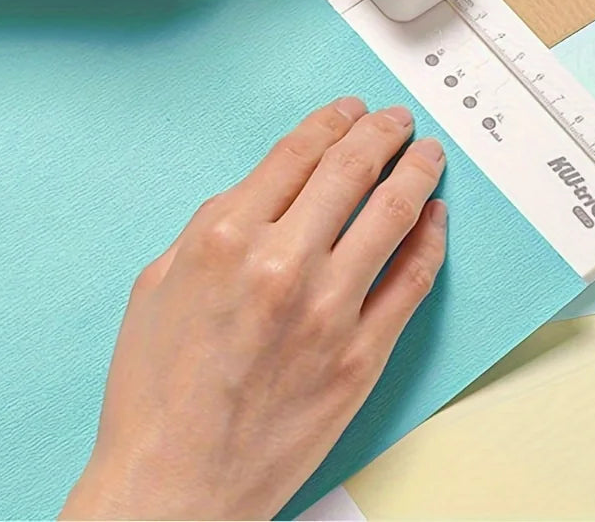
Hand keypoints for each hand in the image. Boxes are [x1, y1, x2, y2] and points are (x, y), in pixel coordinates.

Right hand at [60, 97, 446, 520]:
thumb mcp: (159, 284)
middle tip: (395, 119)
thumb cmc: (157, 390)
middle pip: (350, 170)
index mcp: (226, 238)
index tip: (349, 111)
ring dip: (416, 170)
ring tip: (427, 152)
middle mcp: (283, 264)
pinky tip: (437, 215)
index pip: (297, 153)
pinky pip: (413, 279)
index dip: (331, 122)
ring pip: (393, 214)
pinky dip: (432, 238)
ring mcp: (330, 309)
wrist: (176, 483)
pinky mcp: (363, 354)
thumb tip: (269, 189)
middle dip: (379, 132)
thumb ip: (215, 225)